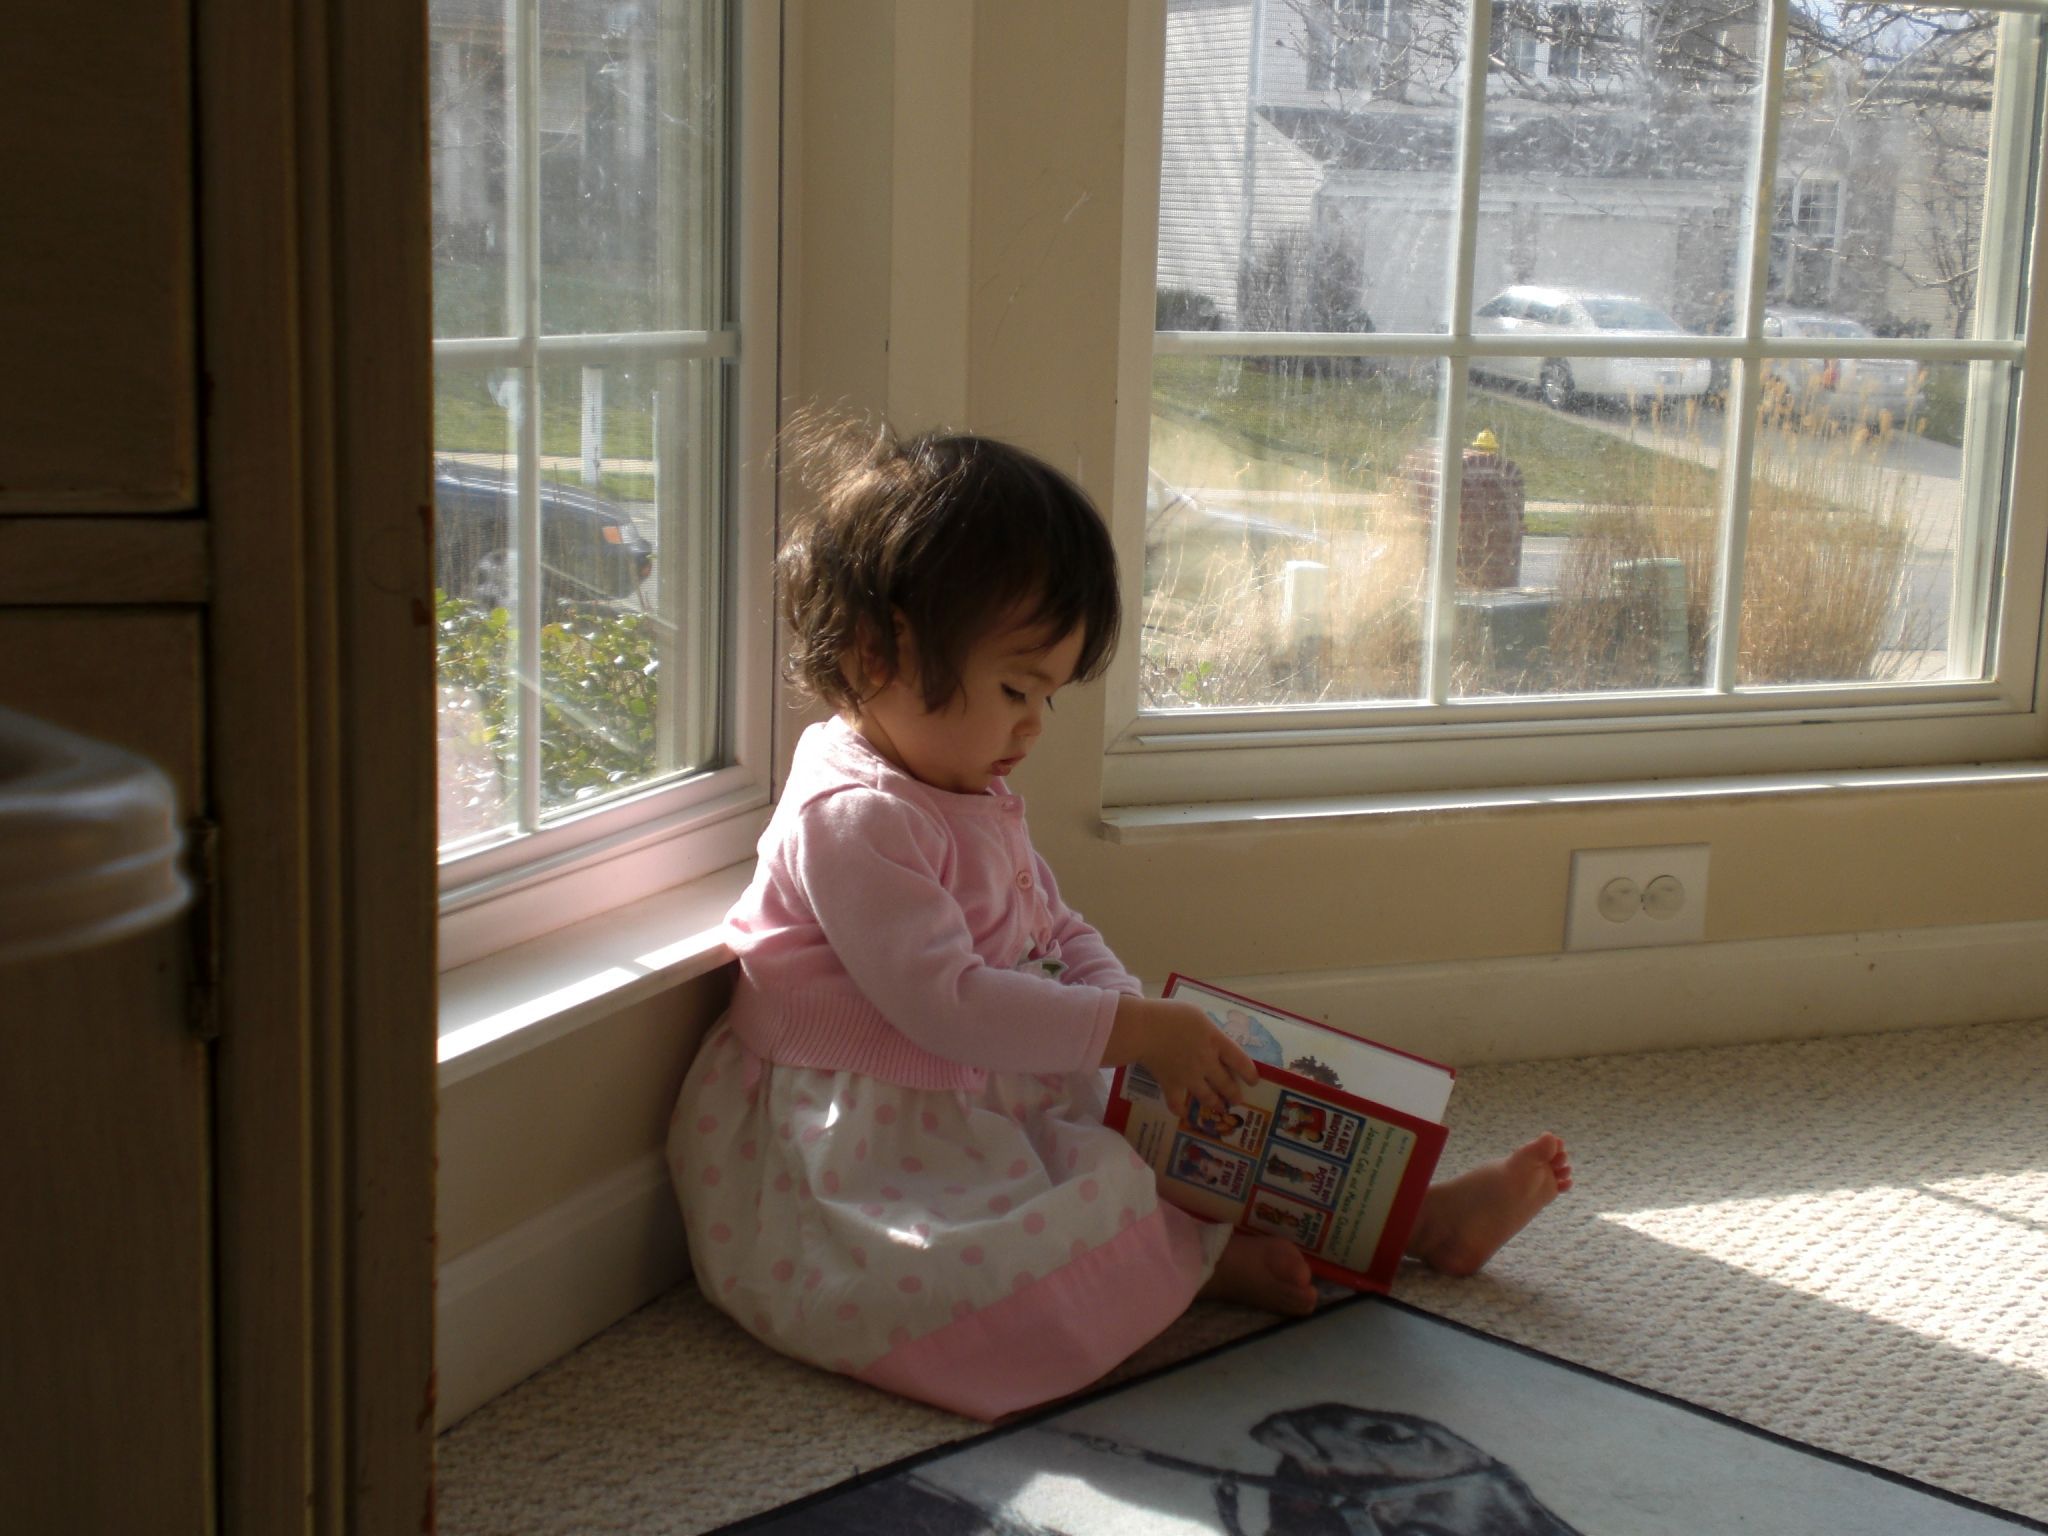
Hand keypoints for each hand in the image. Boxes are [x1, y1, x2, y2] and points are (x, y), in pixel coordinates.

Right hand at [1107, 997, 1258, 1118]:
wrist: (1144, 1028)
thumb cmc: (1170, 1015)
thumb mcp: (1197, 1014)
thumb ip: (1208, 1030)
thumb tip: (1213, 1039)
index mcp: (1215, 1041)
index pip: (1240, 1060)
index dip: (1249, 1073)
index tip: (1254, 1081)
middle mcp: (1207, 1062)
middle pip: (1225, 1082)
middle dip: (1233, 1093)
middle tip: (1237, 1099)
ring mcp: (1189, 1076)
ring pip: (1207, 1096)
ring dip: (1214, 1103)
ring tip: (1219, 1107)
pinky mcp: (1171, 1084)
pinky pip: (1177, 1103)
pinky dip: (1179, 1109)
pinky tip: (1181, 1113)